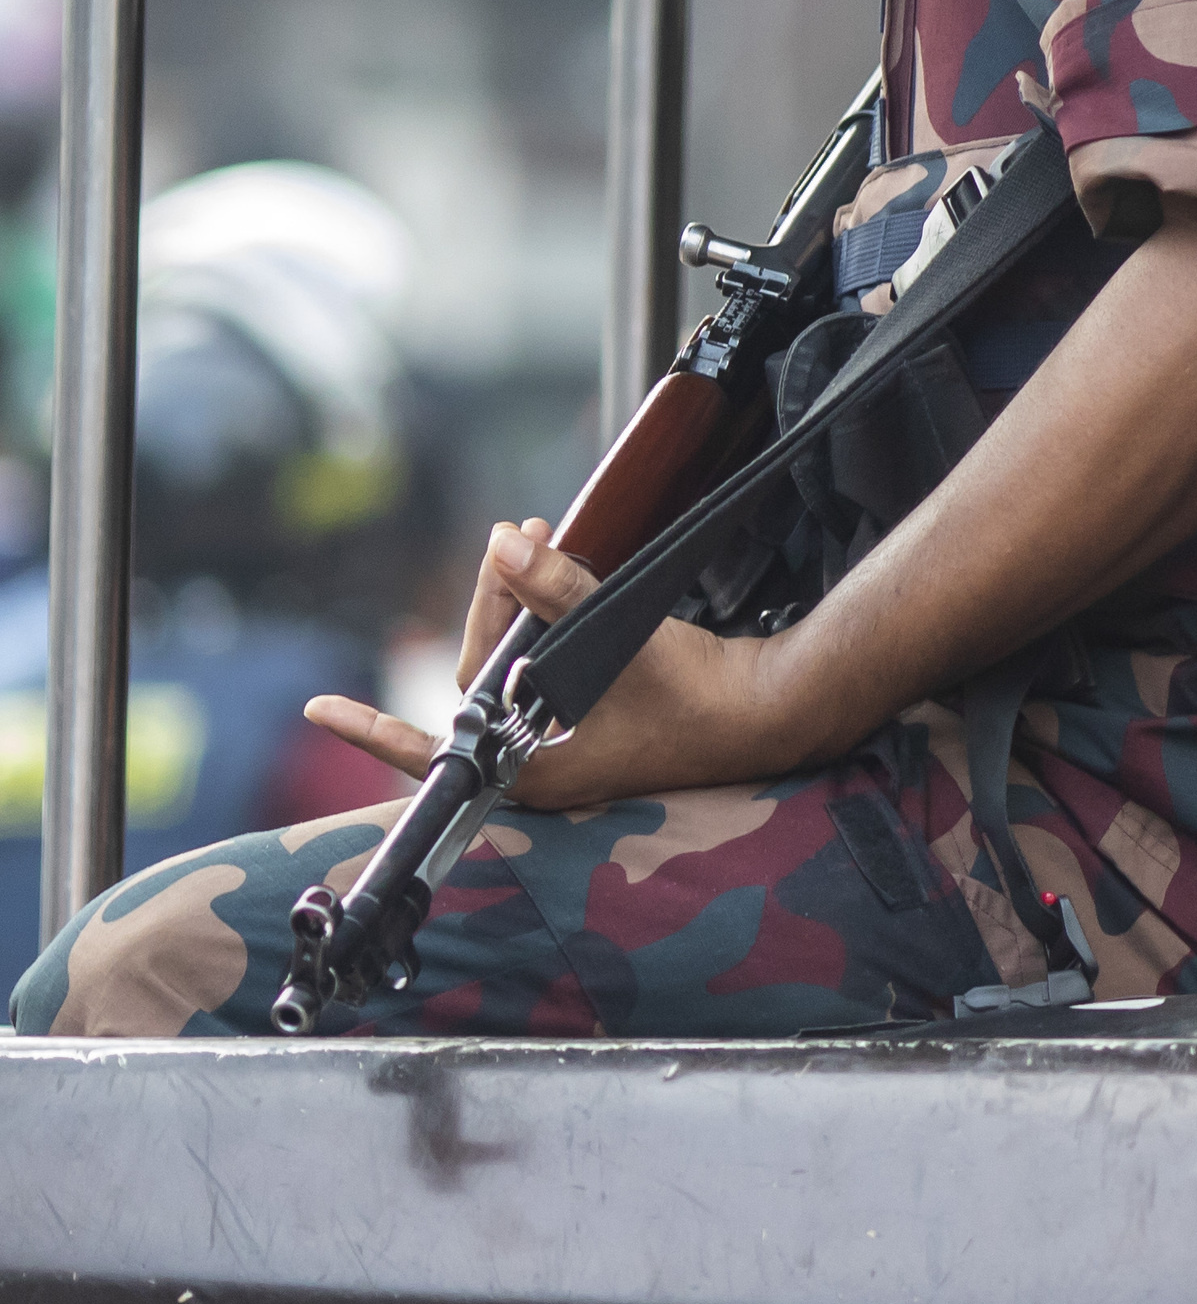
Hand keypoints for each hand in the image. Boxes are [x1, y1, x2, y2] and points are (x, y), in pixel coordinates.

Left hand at [305, 518, 788, 813]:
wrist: (771, 710)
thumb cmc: (699, 694)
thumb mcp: (620, 637)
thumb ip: (557, 590)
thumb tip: (501, 544)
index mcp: (531, 768)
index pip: (437, 733)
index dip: (372, 725)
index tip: (318, 710)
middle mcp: (540, 766)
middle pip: (482, 681)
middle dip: (491, 605)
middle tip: (516, 536)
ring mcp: (569, 749)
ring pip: (512, 676)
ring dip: (516, 610)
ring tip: (535, 544)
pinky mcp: (596, 727)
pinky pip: (540, 680)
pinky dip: (534, 635)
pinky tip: (539, 593)